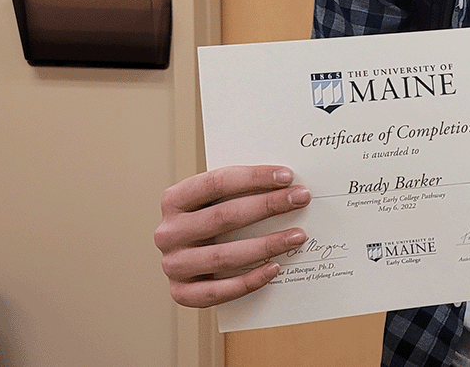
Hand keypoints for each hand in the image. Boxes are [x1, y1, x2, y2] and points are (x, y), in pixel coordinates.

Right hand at [154, 165, 311, 307]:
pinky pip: (218, 291)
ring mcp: (173, 264)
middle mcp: (168, 232)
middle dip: (268, 206)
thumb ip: (239, 192)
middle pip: (224, 217)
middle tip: (300, 199)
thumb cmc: (209, 221)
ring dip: (266, 245)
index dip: (253, 178)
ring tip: (297, 236)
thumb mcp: (214, 200)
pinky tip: (274, 268)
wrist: (184, 257)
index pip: (216, 183)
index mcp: (174, 200)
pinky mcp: (181, 292)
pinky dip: (249, 281)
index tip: (286, 177)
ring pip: (224, 256)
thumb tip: (286, 185)